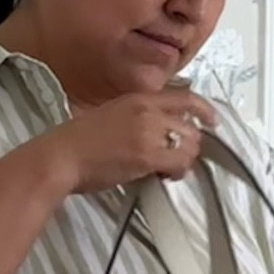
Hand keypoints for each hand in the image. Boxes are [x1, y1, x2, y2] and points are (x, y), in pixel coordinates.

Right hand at [48, 88, 219, 196]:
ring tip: (166, 170)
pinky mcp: (147, 155)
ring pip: (189, 145)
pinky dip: (177, 172)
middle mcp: (147, 110)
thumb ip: (140, 119)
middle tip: (176, 160)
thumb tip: (161, 135)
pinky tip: (162, 176)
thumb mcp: (112, 116)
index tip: (212, 121)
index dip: (204, 109)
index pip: (184, 96)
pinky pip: (179, 163)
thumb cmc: (79, 142)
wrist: (61, 157)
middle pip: (190, 126)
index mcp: (138, 98)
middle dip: (189, 146)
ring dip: (183, 161)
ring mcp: (148, 131)